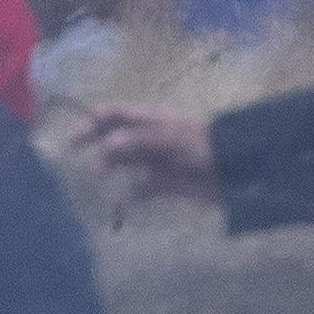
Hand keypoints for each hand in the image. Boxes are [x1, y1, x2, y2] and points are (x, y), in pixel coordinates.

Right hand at [68, 99, 222, 211]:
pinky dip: (130, 194)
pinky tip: (124, 200)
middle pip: (115, 134)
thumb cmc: (210, 149)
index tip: (77, 135)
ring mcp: (156, 160)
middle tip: (73, 148)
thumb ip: (142, 140)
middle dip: (94, 138)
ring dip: (110, 165)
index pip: (117, 113)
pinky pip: (140, 188)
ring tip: (102, 176)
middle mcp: (151, 137)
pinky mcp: (164, 183)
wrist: (239, 175)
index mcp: (153, 119)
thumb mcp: (176, 139)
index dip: (94, 120)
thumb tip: (108, 142)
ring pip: (124, 160)